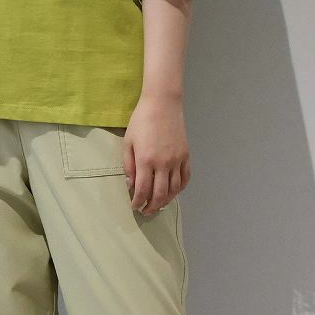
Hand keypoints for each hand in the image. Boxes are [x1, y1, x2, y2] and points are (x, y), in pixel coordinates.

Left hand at [122, 91, 190, 214]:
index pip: (142, 190)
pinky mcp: (186, 156)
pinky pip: (185, 178)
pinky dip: (180, 189)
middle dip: (152, 206)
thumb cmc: (141, 121)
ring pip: (174, 190)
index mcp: (146, 160)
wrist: (163, 103)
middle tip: (146, 211)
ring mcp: (177, 160)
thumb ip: (128, 165)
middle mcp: (163, 163)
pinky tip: (173, 192)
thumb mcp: (128, 142)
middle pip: (160, 194)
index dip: (138, 202)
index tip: (134, 206)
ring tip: (158, 205)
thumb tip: (131, 185)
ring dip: (166, 201)